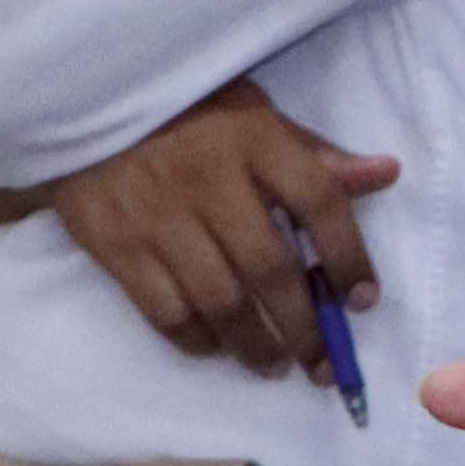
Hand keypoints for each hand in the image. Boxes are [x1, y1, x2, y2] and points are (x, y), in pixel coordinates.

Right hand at [48, 80, 401, 373]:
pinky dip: (196, 339)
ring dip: (254, 345)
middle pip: (270, 268)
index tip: (364, 300)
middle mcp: (210, 180)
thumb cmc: (183, 108)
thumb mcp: (253, 111)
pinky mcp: (114, 246)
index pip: (320, 202)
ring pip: (219, 301)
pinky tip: (216, 348)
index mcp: (254, 139)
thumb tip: (385, 174)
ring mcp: (159, 217)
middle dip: (304, 326)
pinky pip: (164, 311)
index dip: (350, 256)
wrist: (79, 100)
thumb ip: (314, 152)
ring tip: (275, 365)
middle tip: (322, 365)